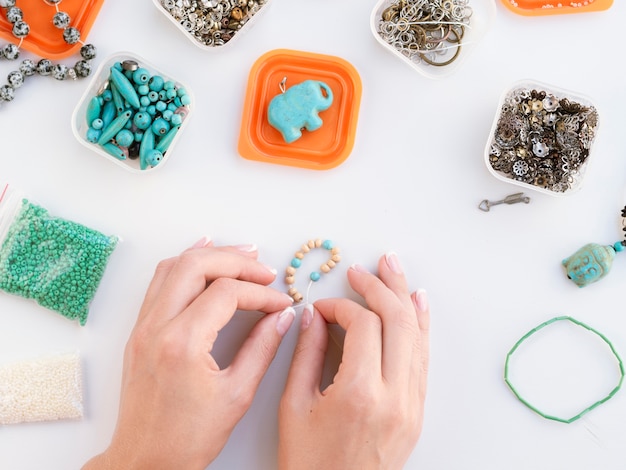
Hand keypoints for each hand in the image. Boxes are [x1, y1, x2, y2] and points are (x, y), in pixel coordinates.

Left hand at [84, 239, 294, 469]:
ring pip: (174, 267)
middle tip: (264, 270)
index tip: (280, 302)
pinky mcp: (139, 331)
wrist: (145, 459)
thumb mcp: (237, 395)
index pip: (227, 293)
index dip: (260, 292)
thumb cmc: (187, 438)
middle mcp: (156, 328)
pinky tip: (202, 257)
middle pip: (196, 266)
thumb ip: (263, 349)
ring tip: (240, 254)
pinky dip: (184, 265)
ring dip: (210, 256)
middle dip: (236, 261)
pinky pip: (159, 282)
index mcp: (182, 344)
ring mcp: (143, 327)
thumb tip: (281, 317)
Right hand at [278, 253, 429, 469]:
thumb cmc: (310, 463)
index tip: (323, 307)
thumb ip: (306, 353)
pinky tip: (417, 304)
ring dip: (404, 298)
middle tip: (363, 270)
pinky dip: (420, 326)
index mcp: (360, 394)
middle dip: (380, 287)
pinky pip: (422, 358)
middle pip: (397, 321)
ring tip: (393, 269)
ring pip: (416, 336)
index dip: (342, 305)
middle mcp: (395, 396)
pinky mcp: (417, 411)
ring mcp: (412, 405)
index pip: (363, 325)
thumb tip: (313, 315)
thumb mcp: (294, 406)